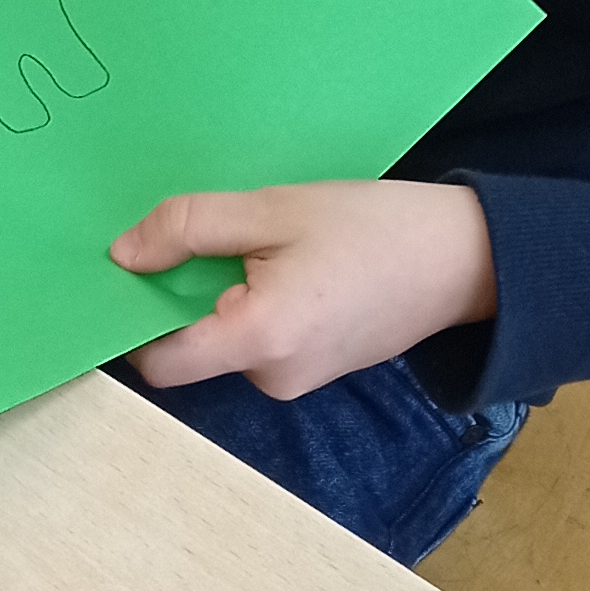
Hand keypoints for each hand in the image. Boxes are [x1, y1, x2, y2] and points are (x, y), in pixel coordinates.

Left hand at [110, 179, 497, 398]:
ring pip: (226, 341)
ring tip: (264, 243)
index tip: (134, 271)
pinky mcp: (315, 370)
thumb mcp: (274, 209)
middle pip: (191, 348)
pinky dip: (257, 305)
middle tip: (211, 235)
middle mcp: (271, 377)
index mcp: (258, 340)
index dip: (133, 319)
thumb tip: (122, 255)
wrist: (467, 259)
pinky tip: (290, 263)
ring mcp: (295, 381)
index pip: (158, 362)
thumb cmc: (373, 228)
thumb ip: (190, 228)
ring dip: (224, 295)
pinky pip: (261, 340)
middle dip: (185, 295)